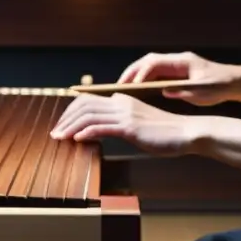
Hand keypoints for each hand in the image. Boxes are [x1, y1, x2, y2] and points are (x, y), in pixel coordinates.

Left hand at [51, 93, 192, 156]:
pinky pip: (102, 127)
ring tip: (59, 138)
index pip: (89, 100)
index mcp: (123, 100)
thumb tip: (102, 129)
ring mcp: (126, 114)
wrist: (186, 132)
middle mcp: (122, 103)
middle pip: (84, 105)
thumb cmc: (165, 132)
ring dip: (70, 127)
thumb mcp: (139, 123)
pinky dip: (86, 132)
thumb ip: (121, 122)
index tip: (62, 125)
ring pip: (89, 116)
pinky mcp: (130, 127)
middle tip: (54, 133)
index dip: (71, 112)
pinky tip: (77, 140)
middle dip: (65, 119)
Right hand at [116, 51, 240, 106]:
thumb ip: (184, 91)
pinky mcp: (177, 72)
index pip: (156, 63)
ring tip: (122, 89)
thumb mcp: (203, 92)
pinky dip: (144, 79)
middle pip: (148, 61)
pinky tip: (136, 91)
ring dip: (135, 75)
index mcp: (183, 61)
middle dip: (132, 72)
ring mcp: (177, 65)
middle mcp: (177, 60)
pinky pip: (156, 73)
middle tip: (118, 86)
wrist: (234, 82)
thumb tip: (164, 91)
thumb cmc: (220, 85)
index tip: (132, 87)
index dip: (142, 74)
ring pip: (150, 66)